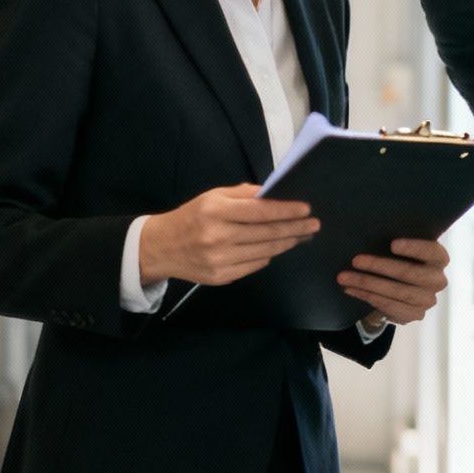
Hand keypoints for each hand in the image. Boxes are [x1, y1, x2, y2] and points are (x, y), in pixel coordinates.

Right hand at [139, 184, 317, 285]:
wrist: (159, 248)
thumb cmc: (191, 217)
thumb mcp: (212, 197)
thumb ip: (243, 194)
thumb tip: (274, 194)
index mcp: (216, 212)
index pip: (260, 211)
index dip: (286, 211)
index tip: (307, 209)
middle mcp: (218, 236)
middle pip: (267, 233)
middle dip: (295, 228)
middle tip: (314, 224)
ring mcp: (219, 260)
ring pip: (265, 252)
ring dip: (286, 243)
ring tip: (301, 236)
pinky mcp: (221, 277)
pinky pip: (254, 266)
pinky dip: (268, 256)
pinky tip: (277, 248)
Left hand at [339, 239, 450, 325]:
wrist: (403, 290)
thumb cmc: (402, 260)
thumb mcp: (403, 248)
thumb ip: (395, 240)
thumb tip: (366, 229)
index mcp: (439, 258)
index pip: (431, 251)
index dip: (414, 248)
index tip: (392, 244)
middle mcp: (437, 280)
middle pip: (410, 273)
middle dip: (380, 266)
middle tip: (356, 260)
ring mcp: (428, 300)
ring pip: (397, 292)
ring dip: (368, 284)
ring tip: (345, 277)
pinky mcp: (415, 314)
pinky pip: (389, 306)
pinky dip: (367, 296)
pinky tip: (351, 289)